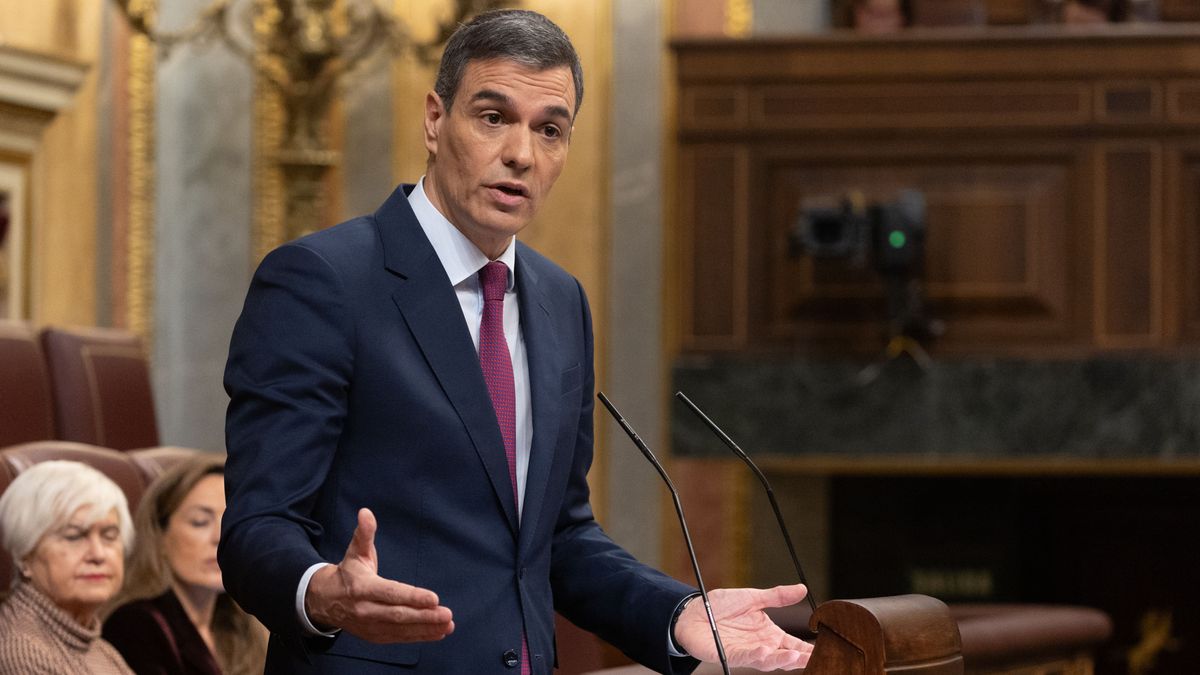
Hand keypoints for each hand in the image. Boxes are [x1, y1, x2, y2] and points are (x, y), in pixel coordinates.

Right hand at [304, 508, 454, 642]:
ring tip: (448, 625)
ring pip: (401, 629)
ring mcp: (370, 625)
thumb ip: (364, 534)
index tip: (434, 598)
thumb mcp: (355, 551)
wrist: (325, 601)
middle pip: (398, 615)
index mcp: (362, 587)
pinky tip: (438, 632)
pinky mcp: (374, 636)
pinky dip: (420, 636)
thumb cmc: (348, 572)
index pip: (390, 593)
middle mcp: (365, 609)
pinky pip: (399, 638)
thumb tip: (366, 512)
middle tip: (447, 614)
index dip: (412, 597)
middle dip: (424, 616)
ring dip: (426, 629)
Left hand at [674, 584, 812, 670]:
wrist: (693, 612)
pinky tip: (766, 651)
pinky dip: (756, 655)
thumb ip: (777, 597)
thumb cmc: (721, 606)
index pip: (793, 643)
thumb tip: (802, 589)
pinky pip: (746, 657)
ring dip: (781, 659)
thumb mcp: (753, 597)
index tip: (823, 648)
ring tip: (795, 657)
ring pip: (768, 661)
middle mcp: (761, 645)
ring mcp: (747, 652)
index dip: (806, 648)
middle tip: (813, 657)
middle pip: (784, 656)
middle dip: (798, 658)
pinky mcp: (730, 655)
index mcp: (769, 633)